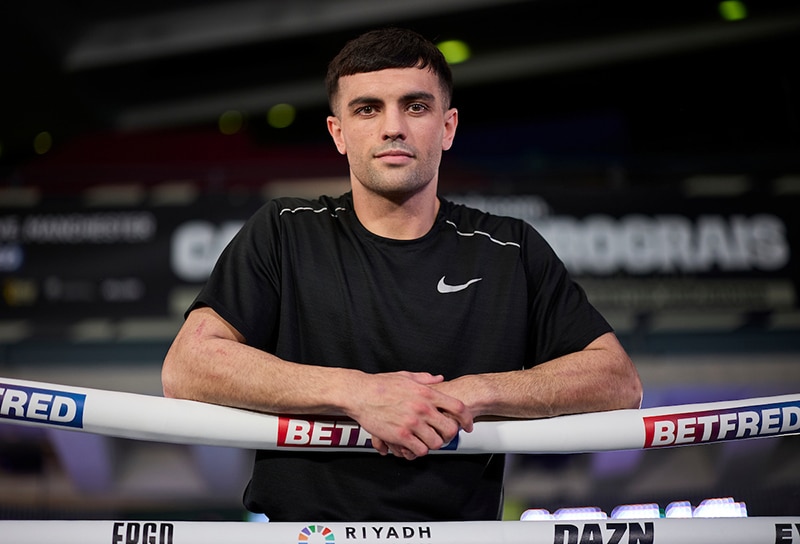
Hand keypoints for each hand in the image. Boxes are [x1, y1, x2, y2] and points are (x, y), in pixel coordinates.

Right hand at [345, 371, 472, 459]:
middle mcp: (422, 408)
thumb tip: (439, 379)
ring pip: (435, 443)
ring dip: (433, 444)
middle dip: (450, 436)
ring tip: (426, 441)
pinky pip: (419, 450)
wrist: (360, 394)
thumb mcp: (406, 376)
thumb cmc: (380, 385)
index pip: (457, 407)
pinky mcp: (400, 435)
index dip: (466, 419)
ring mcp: (412, 423)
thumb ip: (425, 379)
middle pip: (450, 428)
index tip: (467, 425)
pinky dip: (418, 451)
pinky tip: (413, 446)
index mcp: (426, 393)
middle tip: (444, 437)